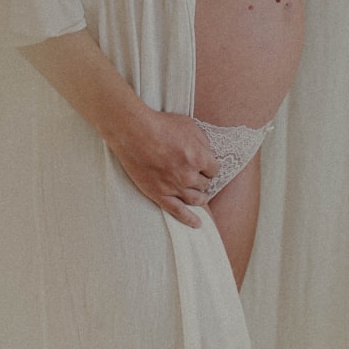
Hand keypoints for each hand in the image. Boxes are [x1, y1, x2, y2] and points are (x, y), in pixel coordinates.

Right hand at [106, 110, 219, 227]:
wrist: (134, 131)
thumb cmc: (160, 124)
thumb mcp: (189, 125)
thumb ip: (203, 141)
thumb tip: (208, 152)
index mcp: (199, 157)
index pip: (215, 170)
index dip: (210, 166)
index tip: (205, 164)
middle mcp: (189, 175)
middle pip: (205, 184)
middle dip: (203, 180)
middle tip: (199, 177)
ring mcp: (174, 187)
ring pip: (195, 199)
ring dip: (200, 197)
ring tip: (200, 196)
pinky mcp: (159, 194)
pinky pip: (177, 211)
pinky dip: (189, 219)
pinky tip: (197, 224)